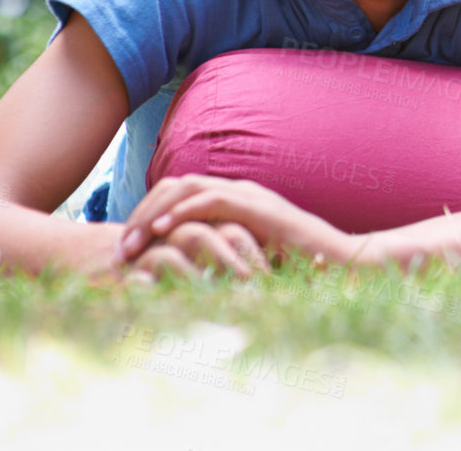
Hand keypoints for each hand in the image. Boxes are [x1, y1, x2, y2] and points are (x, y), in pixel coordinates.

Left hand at [117, 175, 356, 270]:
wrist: (340, 262)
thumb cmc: (296, 269)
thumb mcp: (244, 262)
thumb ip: (215, 257)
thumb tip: (173, 274)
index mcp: (233, 201)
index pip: (176, 193)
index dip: (144, 216)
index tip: (125, 251)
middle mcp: (238, 191)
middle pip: (173, 185)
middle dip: (139, 215)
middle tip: (120, 250)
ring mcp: (249, 195)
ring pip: (186, 187)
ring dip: (152, 214)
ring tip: (133, 244)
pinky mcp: (258, 208)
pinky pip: (211, 200)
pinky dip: (182, 212)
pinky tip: (161, 233)